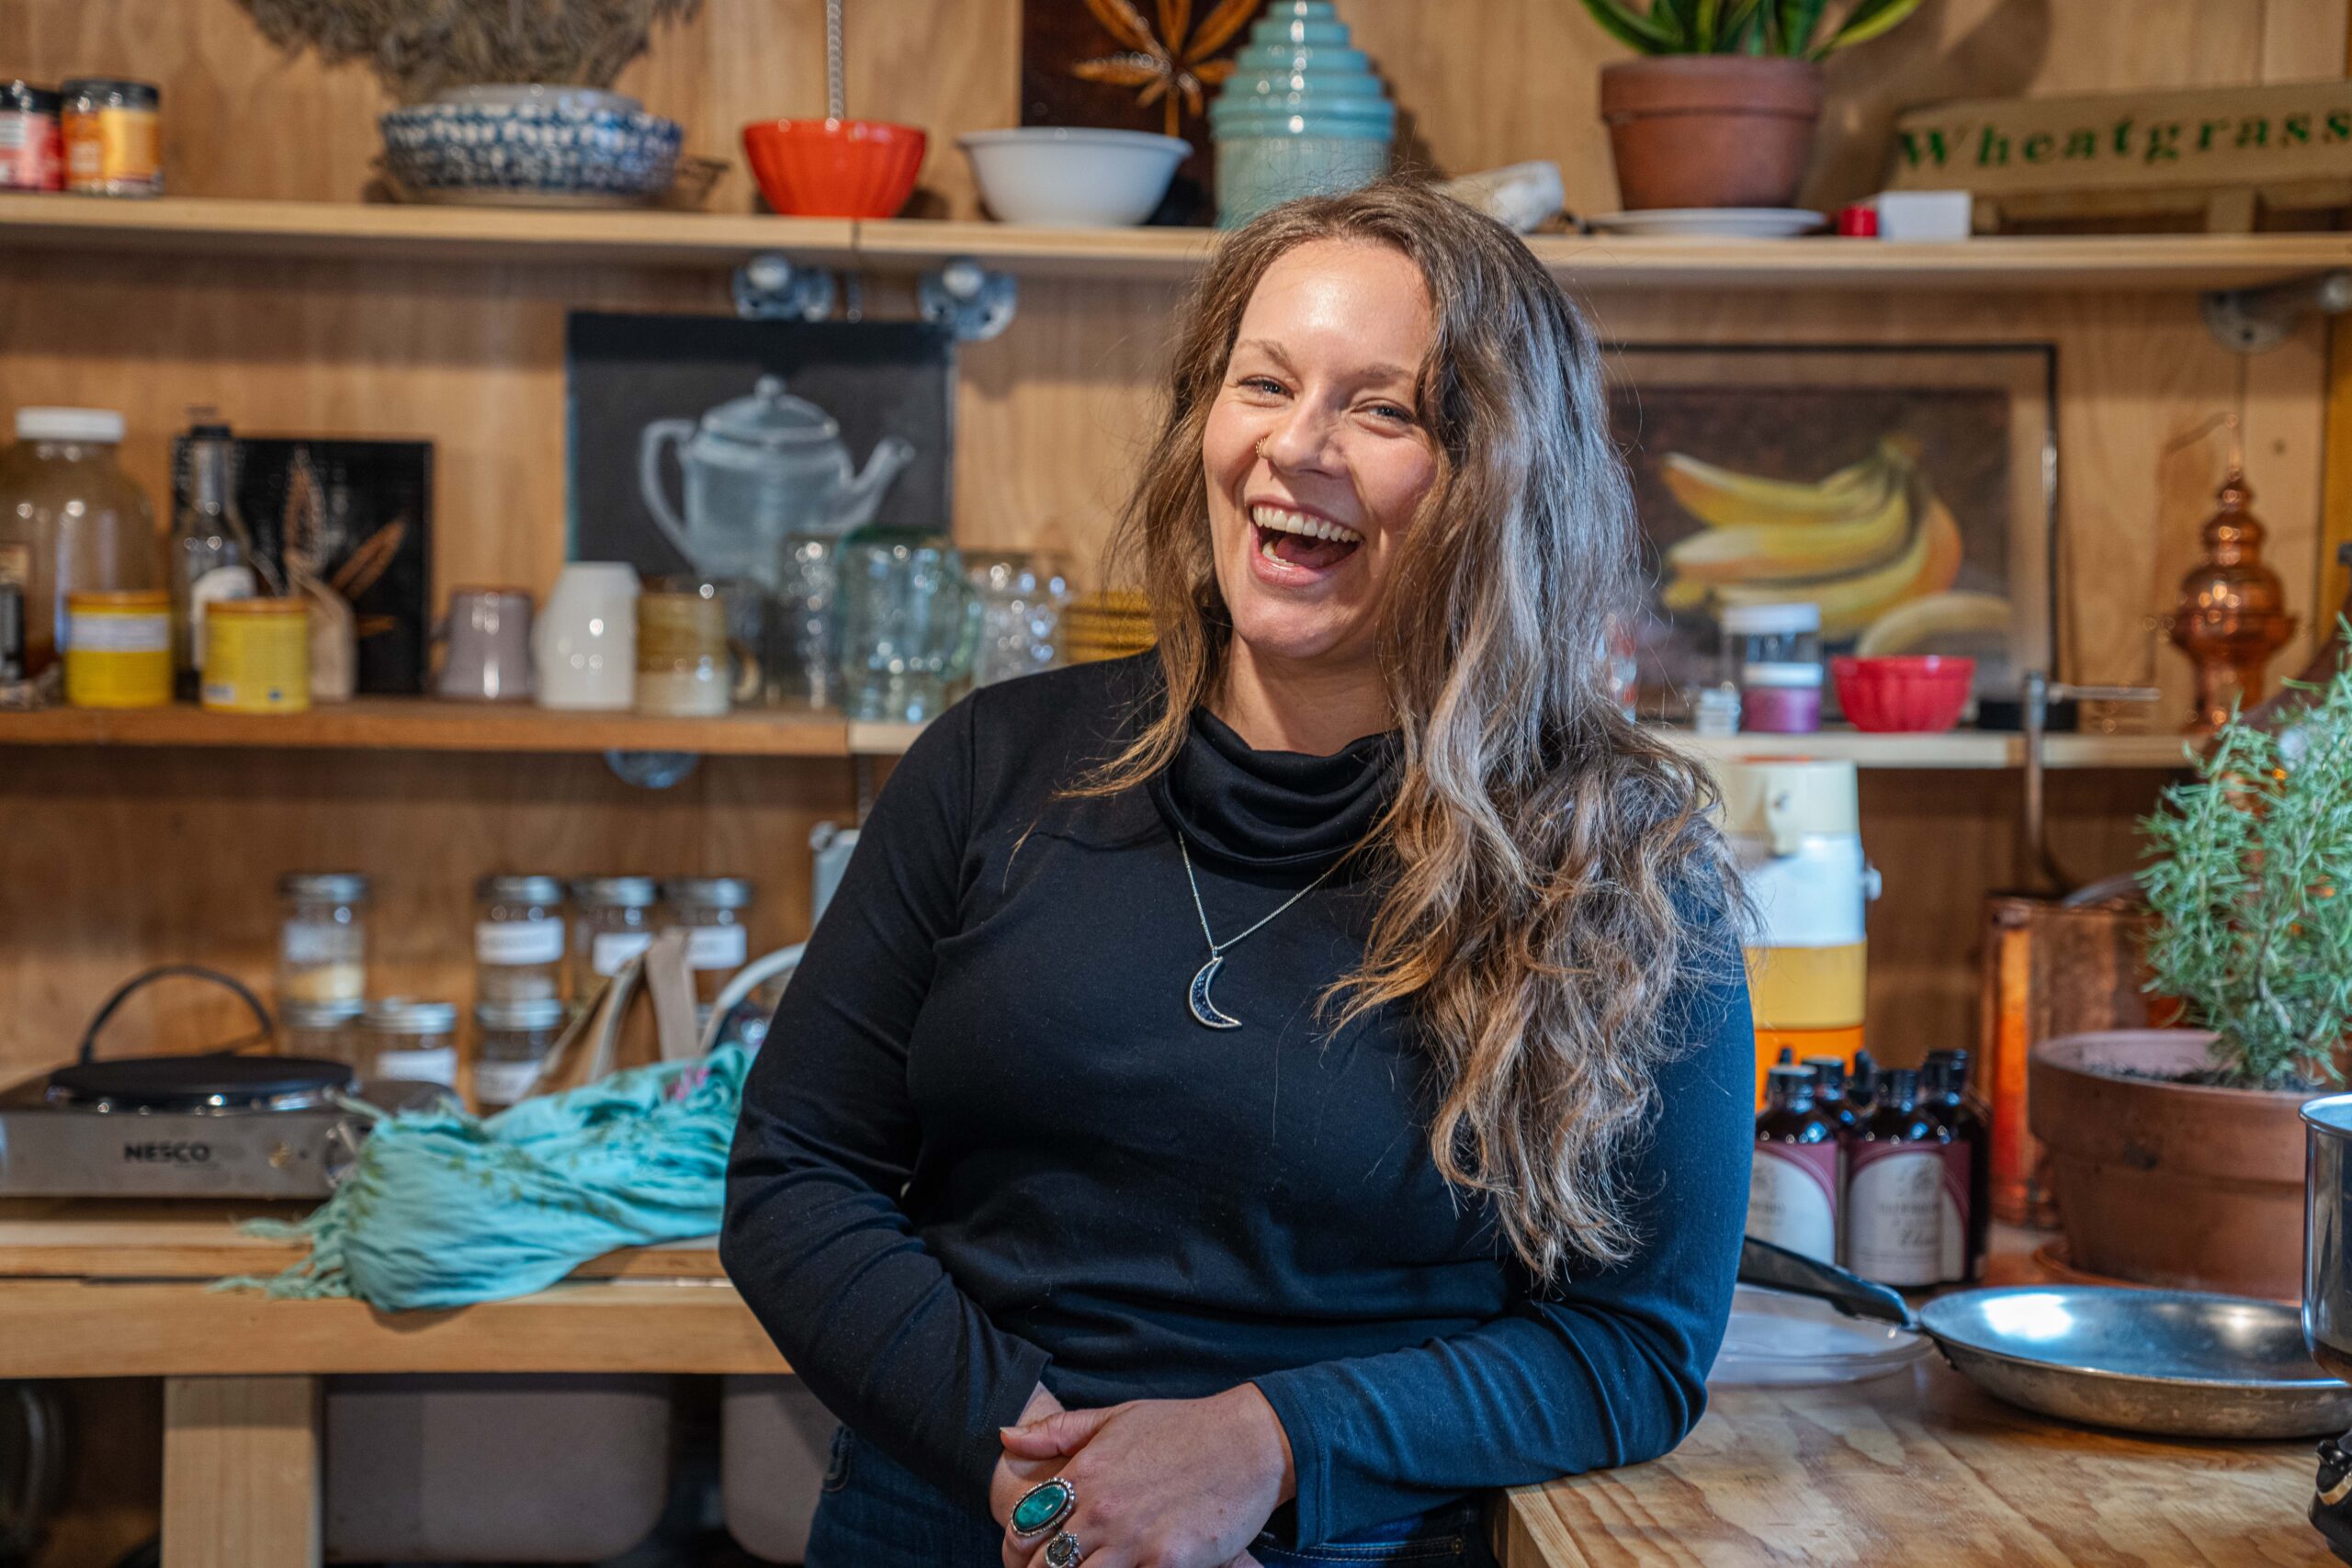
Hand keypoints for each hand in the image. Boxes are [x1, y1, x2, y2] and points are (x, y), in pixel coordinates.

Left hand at [995, 1385, 1295, 1567]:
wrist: (1250, 1443)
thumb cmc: (1184, 1428)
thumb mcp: (1116, 1416)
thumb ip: (1058, 1431)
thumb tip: (1005, 1436)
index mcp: (1083, 1474)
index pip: (1020, 1529)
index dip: (1016, 1552)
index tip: (1028, 1558)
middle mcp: (1101, 1510)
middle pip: (1042, 1567)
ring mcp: (1132, 1540)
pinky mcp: (1166, 1563)